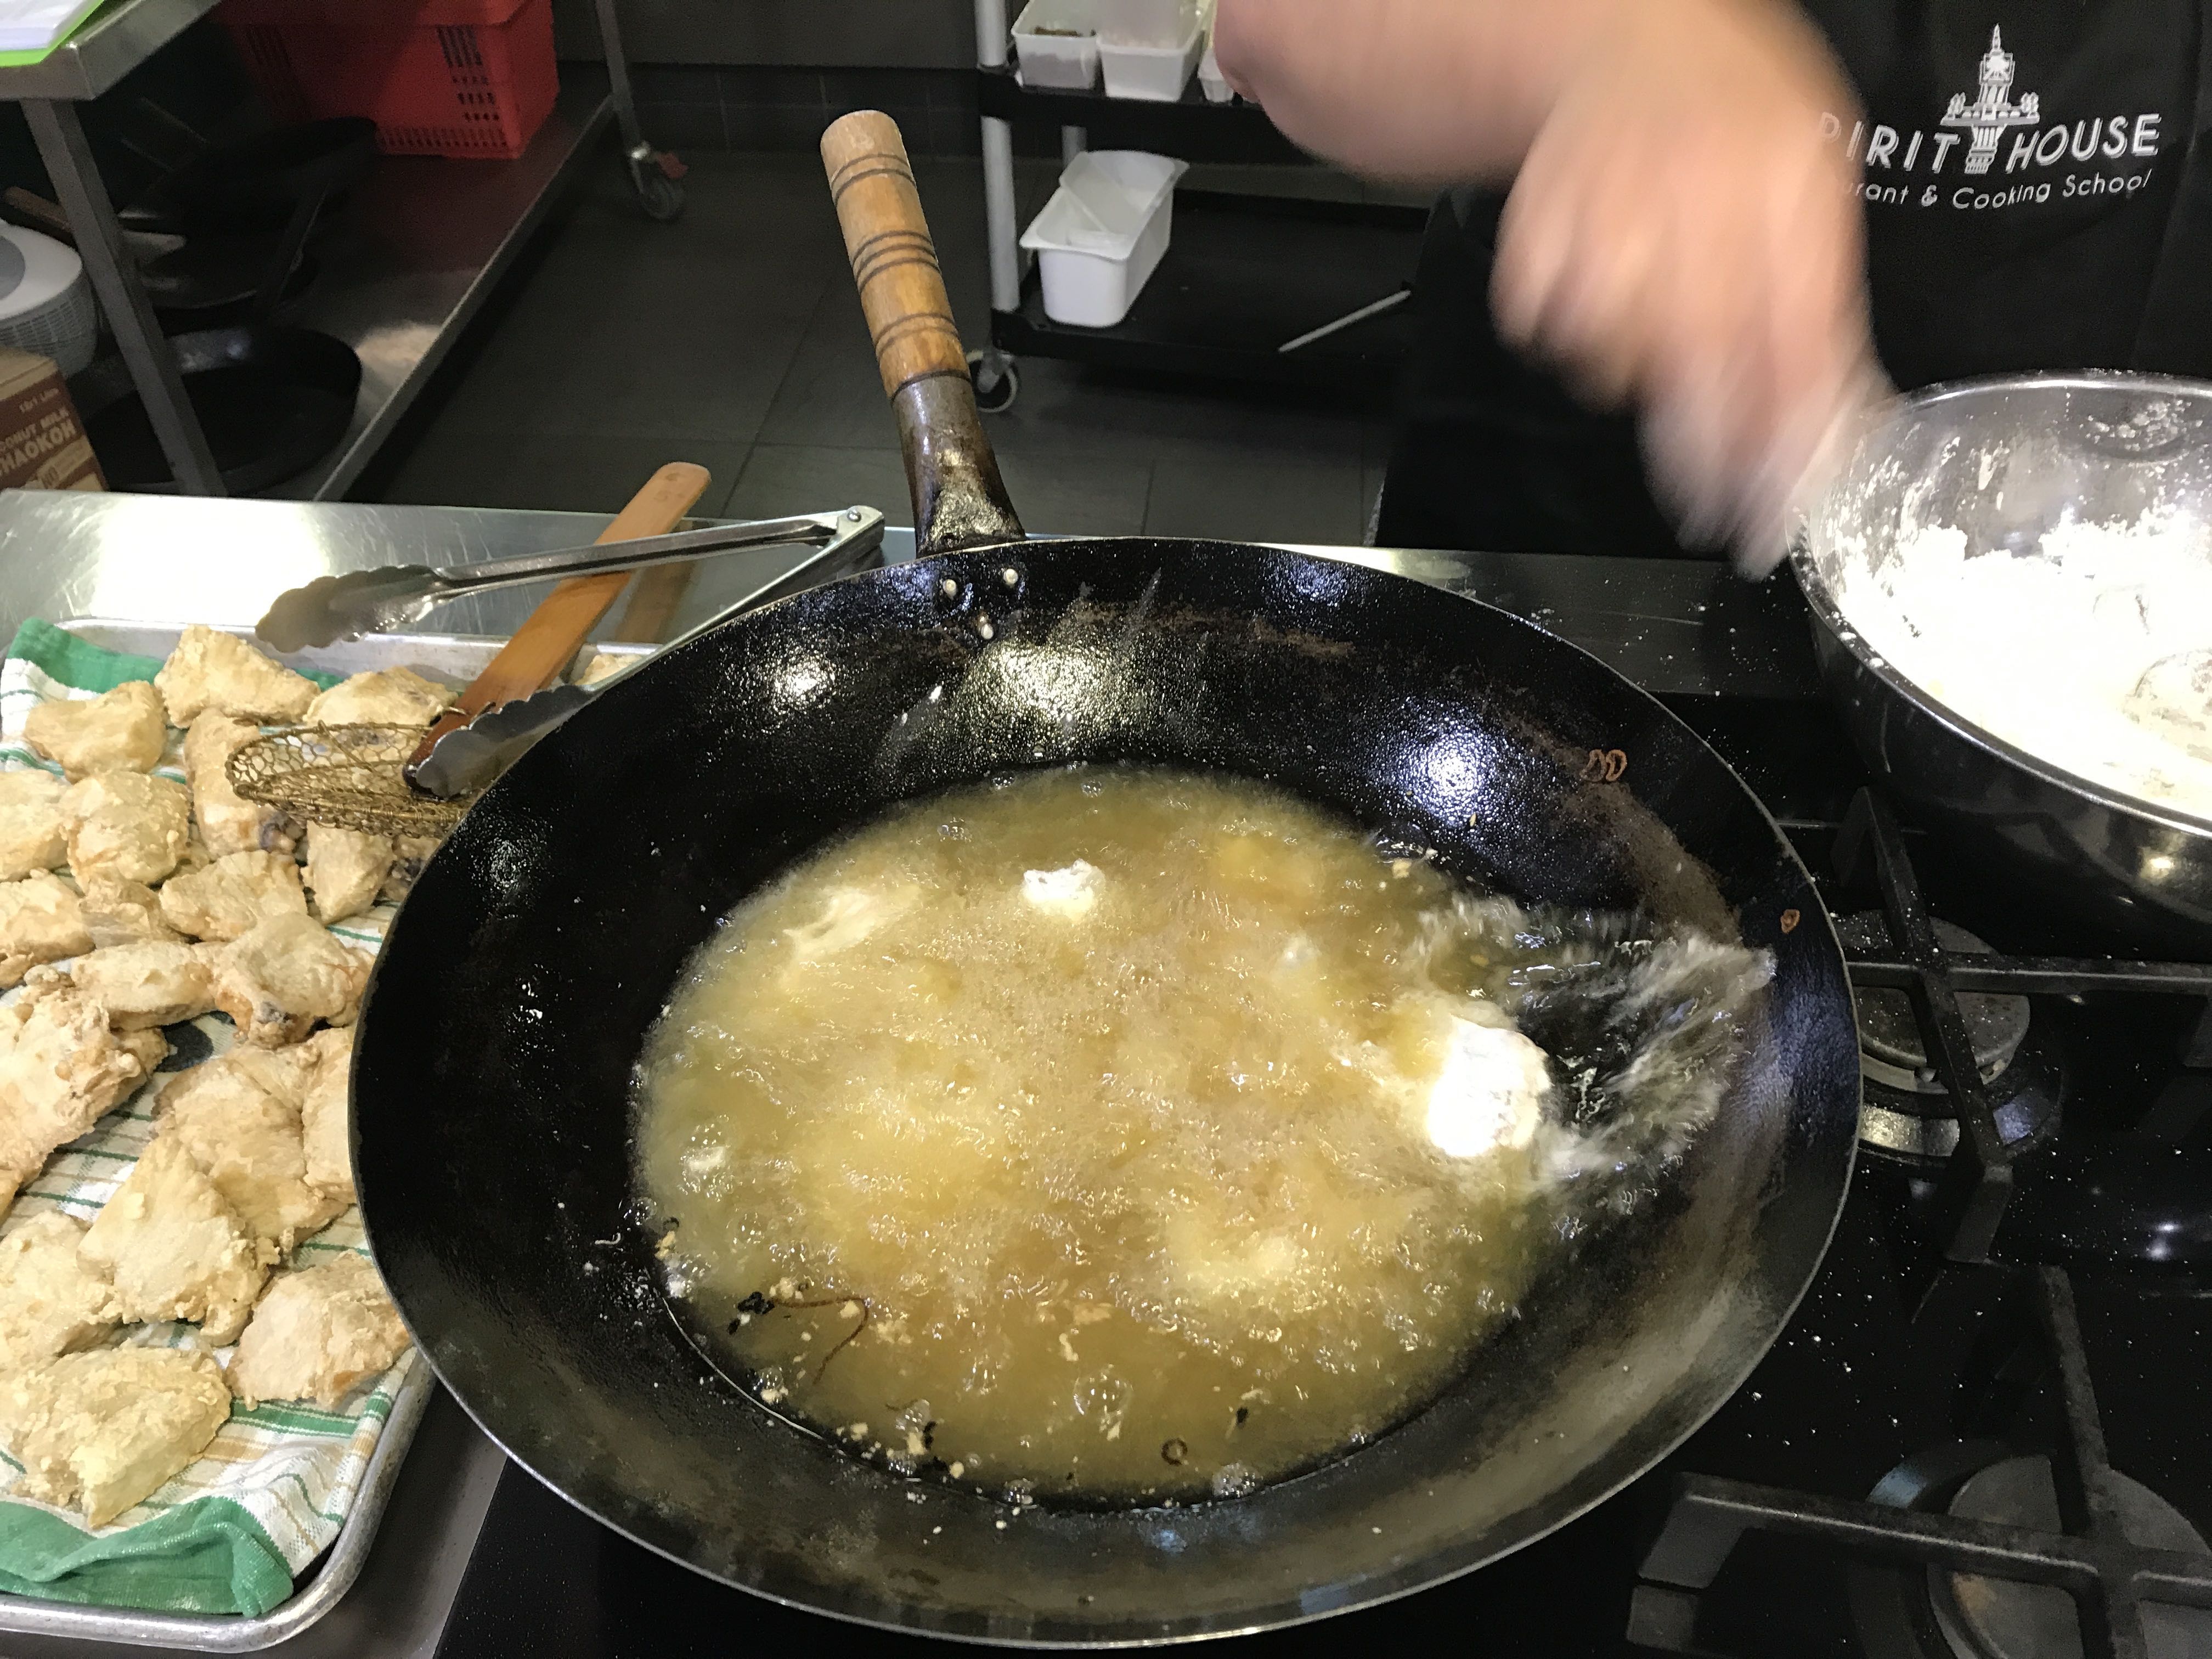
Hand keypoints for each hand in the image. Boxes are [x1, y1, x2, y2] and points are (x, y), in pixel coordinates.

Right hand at [1490, 0, 1878, 571]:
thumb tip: (1826, 421)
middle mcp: (1696, 195)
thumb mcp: (1809, 175)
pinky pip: (1548, 329)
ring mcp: (1607, 213)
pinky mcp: (1536, 232)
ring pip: (1613, 359)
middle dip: (1708, 450)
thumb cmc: (1722, 110)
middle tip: (1717, 509)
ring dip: (1635, 376)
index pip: (1790, 336)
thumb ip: (1816, 296)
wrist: (1612, 28)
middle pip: (1700, 362)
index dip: (1781, 434)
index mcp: (1786, 180)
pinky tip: (1602, 291)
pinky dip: (1574, 332)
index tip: (1776, 506)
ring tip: (1655, 336)